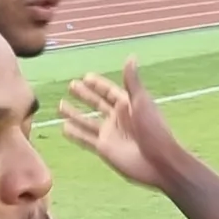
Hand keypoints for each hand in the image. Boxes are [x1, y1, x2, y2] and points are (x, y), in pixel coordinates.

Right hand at [59, 61, 178, 190]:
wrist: (158, 162)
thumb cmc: (154, 129)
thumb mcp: (141, 102)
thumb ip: (132, 81)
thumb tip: (131, 56)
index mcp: (128, 105)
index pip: (109, 91)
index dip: (98, 84)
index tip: (85, 76)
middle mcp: (118, 119)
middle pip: (97, 104)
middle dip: (85, 96)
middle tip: (70, 85)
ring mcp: (110, 134)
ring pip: (88, 122)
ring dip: (75, 114)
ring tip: (59, 105)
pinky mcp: (104, 149)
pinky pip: (86, 139)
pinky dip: (75, 134)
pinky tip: (63, 128)